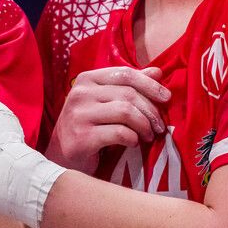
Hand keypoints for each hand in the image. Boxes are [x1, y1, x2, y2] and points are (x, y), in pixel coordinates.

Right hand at [46, 66, 169, 172]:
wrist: (61, 156)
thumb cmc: (87, 126)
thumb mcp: (106, 102)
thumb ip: (129, 86)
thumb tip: (157, 72)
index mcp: (86, 79)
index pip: (125, 73)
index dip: (150, 85)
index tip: (167, 98)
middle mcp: (80, 93)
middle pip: (128, 94)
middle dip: (150, 110)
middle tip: (159, 126)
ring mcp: (79, 114)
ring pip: (126, 112)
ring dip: (144, 125)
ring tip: (148, 135)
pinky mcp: (81, 137)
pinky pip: (119, 133)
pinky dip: (132, 138)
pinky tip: (133, 143)